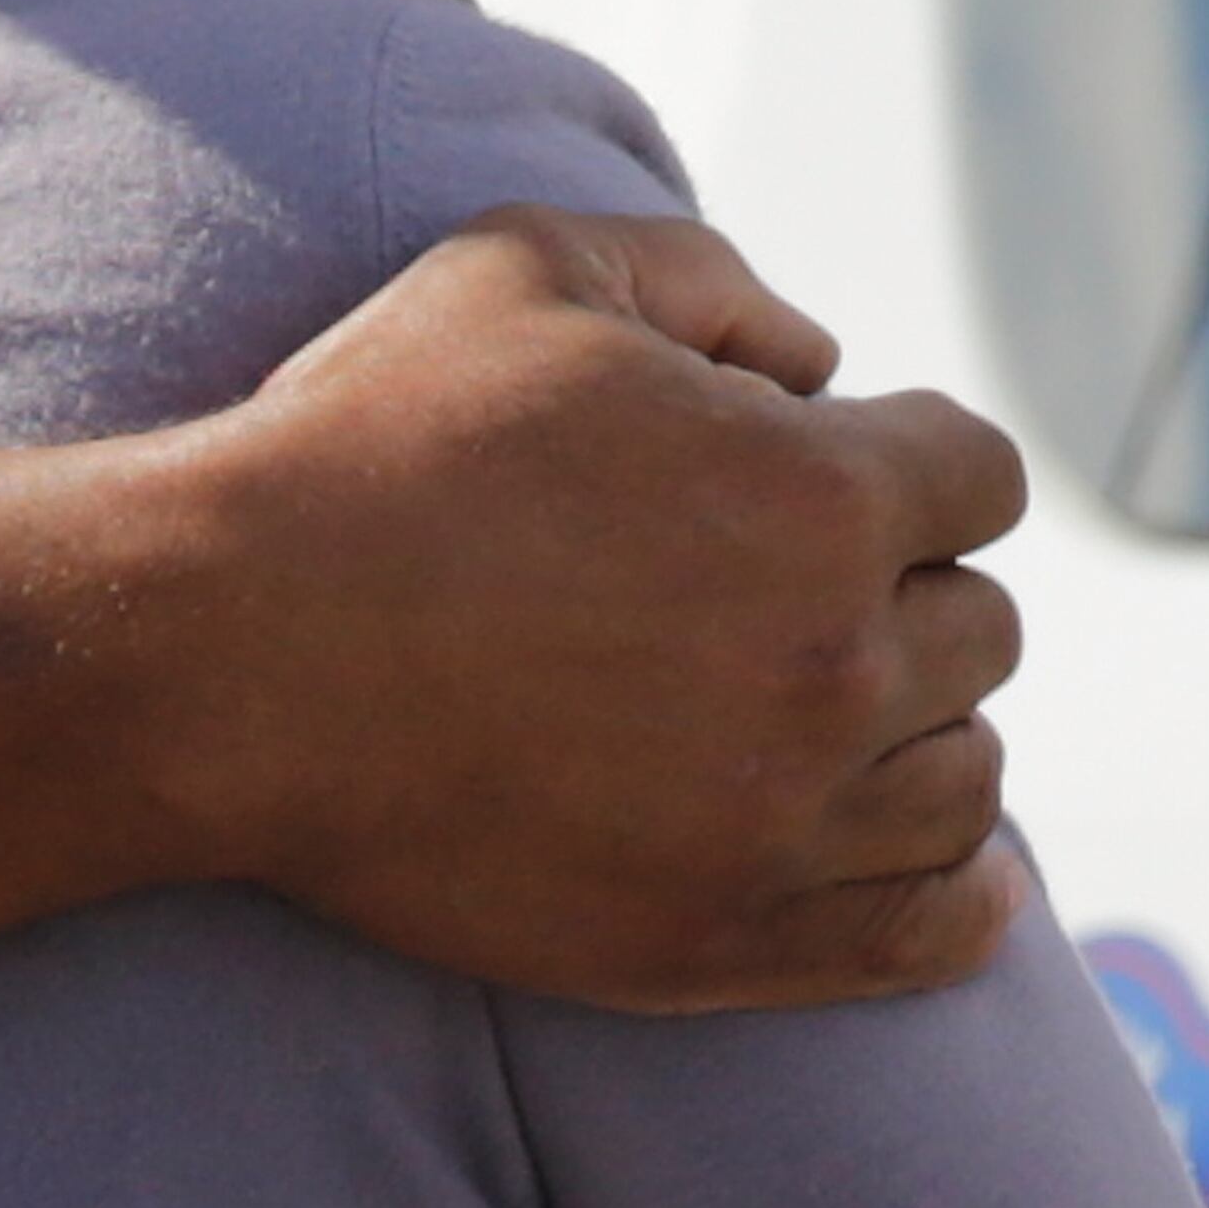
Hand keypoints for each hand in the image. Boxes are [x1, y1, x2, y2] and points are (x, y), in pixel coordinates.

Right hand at [158, 205, 1026, 1010]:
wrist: (230, 653)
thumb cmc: (369, 445)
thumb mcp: (527, 269)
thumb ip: (710, 281)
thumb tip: (819, 363)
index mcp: (818, 493)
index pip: (977, 478)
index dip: (903, 462)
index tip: (823, 478)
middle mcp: (836, 665)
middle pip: (979, 631)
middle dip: (899, 592)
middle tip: (777, 594)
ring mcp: (785, 820)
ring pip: (965, 780)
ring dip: (917, 733)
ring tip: (823, 715)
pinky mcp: (721, 938)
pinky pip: (927, 936)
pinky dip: (958, 899)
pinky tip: (943, 867)